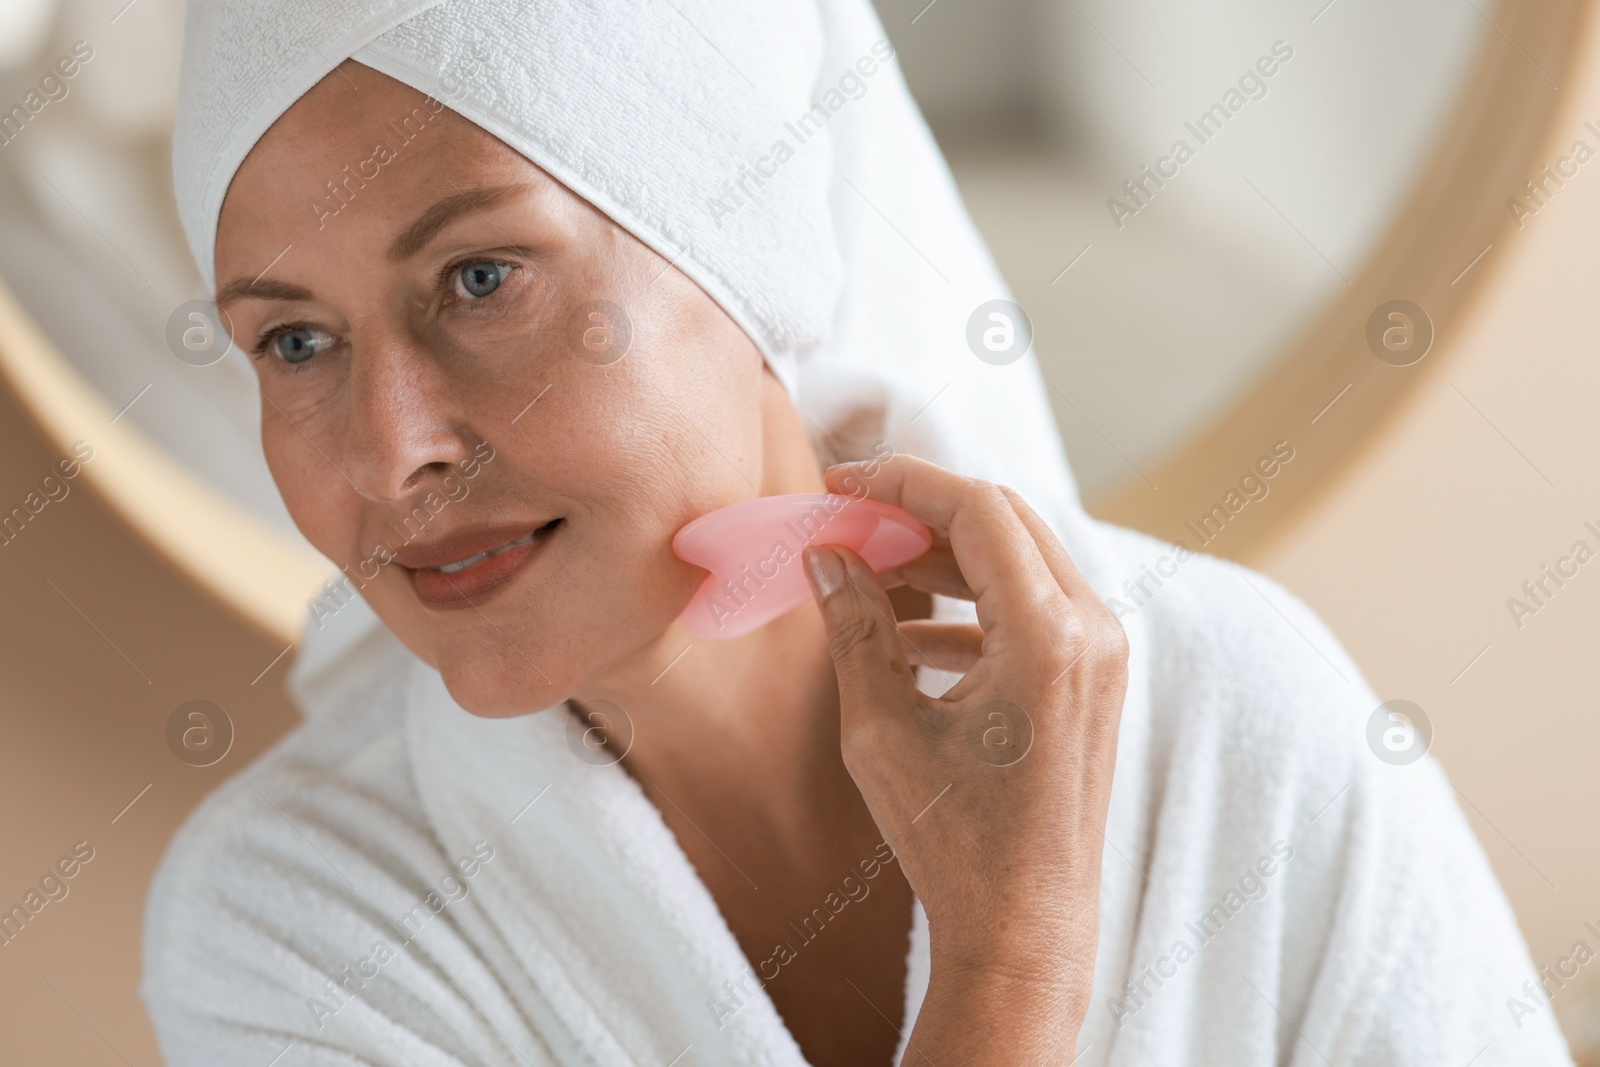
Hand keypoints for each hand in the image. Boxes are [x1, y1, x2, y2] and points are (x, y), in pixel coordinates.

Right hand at [802, 455, 1128, 1058]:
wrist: (1026, 930)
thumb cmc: (956, 844)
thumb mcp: (884, 731)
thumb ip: (855, 628)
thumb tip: (825, 556)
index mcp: (1049, 637)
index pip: (978, 508)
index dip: (903, 482)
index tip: (841, 484)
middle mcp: (1093, 631)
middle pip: (1005, 520)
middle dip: (922, 510)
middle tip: (850, 518)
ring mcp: (1102, 654)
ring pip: (1018, 559)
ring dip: (943, 555)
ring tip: (867, 571)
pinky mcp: (1092, 678)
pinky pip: (1030, 608)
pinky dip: (969, 604)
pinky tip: (906, 639)